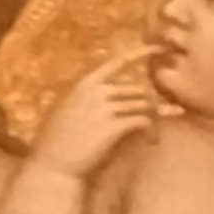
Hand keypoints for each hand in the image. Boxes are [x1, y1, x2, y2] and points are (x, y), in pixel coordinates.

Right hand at [32, 53, 158, 176]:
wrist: (53, 166)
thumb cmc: (57, 142)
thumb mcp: (67, 110)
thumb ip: (86, 99)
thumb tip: (107, 94)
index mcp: (85, 84)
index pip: (117, 62)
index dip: (140, 53)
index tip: (158, 48)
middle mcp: (97, 91)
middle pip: (137, 87)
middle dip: (152, 101)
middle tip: (160, 117)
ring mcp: (105, 108)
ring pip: (144, 103)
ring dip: (155, 118)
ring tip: (154, 134)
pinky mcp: (114, 127)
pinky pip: (143, 120)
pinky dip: (151, 130)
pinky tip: (151, 141)